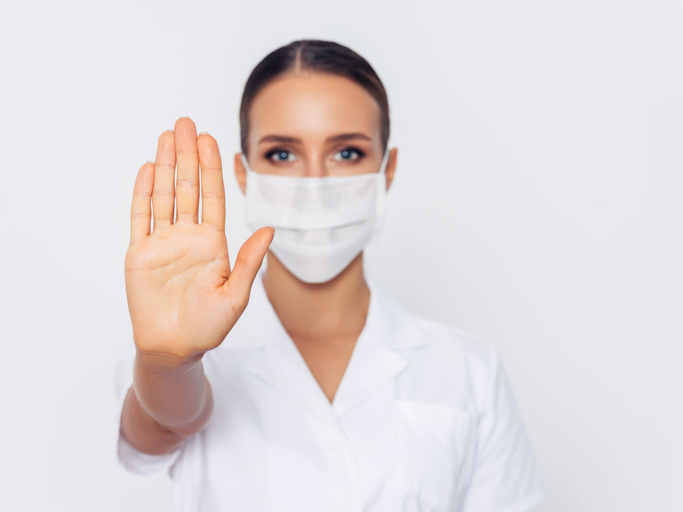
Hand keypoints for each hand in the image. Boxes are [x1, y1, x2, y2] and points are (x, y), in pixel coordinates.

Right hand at [124, 117, 272, 360]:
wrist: (174, 348)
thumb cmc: (208, 327)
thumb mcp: (236, 295)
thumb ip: (250, 261)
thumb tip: (269, 229)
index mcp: (213, 243)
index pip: (213, 197)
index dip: (211, 168)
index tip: (210, 140)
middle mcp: (188, 236)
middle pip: (188, 187)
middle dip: (188, 155)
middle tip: (186, 124)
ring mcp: (163, 242)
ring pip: (165, 195)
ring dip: (166, 165)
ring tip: (168, 136)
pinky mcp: (140, 253)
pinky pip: (141, 218)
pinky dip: (143, 193)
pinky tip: (148, 169)